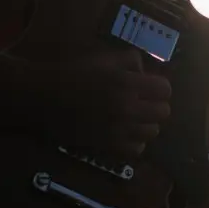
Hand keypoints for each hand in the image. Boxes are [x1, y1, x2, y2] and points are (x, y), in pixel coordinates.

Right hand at [32, 49, 171, 156]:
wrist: (43, 98)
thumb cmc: (72, 74)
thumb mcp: (103, 58)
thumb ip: (129, 61)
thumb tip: (144, 72)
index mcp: (126, 83)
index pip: (165, 90)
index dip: (158, 87)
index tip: (148, 86)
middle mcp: (127, 108)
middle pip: (163, 112)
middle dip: (154, 105)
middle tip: (142, 102)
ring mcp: (118, 130)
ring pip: (153, 132)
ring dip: (146, 123)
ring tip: (133, 118)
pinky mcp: (107, 147)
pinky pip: (137, 149)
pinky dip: (135, 141)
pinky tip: (125, 132)